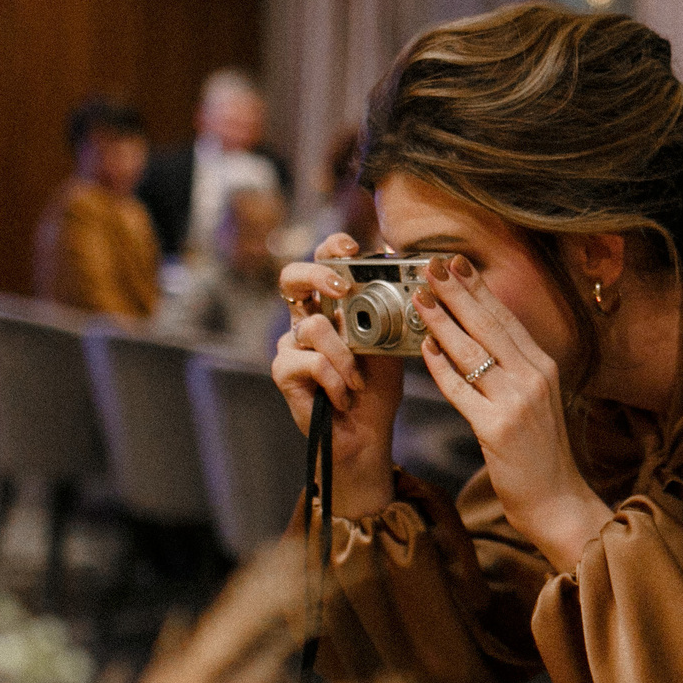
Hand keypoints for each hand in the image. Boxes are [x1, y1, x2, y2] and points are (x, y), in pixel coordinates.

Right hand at [270, 234, 406, 517]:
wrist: (367, 436)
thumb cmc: (377, 388)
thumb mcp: (393, 342)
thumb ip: (393, 305)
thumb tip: (399, 259)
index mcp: (331, 308)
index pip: (322, 262)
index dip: (331, 247)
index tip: (353, 246)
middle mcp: (305, 320)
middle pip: (291, 277)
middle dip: (317, 274)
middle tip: (342, 287)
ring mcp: (291, 345)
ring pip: (312, 325)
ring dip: (344, 355)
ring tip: (357, 382)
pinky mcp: (284, 372)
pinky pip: (312, 361)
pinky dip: (336, 381)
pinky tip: (344, 398)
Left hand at [412, 255, 612, 569]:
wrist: (557, 501)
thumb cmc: (539, 454)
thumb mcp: (534, 401)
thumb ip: (512, 370)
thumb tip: (476, 339)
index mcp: (544, 367)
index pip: (506, 319)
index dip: (480, 289)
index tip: (457, 262)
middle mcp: (534, 378)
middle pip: (490, 326)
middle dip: (458, 292)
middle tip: (432, 265)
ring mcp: (518, 402)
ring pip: (473, 352)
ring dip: (443, 322)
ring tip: (420, 298)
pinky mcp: (498, 429)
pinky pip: (461, 391)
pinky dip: (441, 368)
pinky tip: (424, 348)